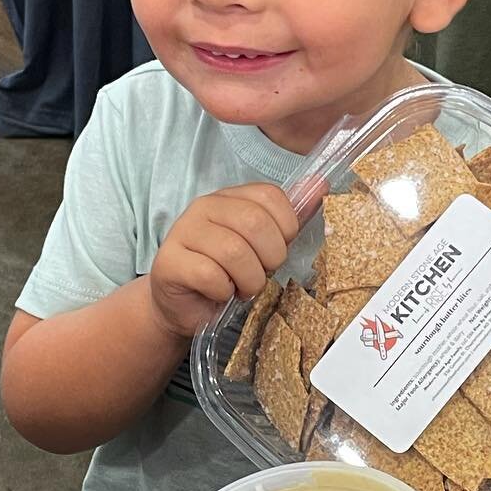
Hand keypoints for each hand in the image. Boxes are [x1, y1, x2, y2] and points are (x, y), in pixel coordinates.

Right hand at [148, 183, 299, 339]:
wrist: (184, 306)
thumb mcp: (262, 245)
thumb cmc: (227, 273)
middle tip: (261, 273)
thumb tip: (320, 185)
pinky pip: (210, 275)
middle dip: (269, 257)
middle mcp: (204, 206)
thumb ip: (288, 217)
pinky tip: (219, 293)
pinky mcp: (169, 261)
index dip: (285, 229)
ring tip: (241, 287)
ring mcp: (183, 231)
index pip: (270, 196)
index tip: (278, 249)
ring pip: (234, 252)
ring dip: (248, 280)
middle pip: (254, 223)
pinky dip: (223, 291)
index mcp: (230, 197)